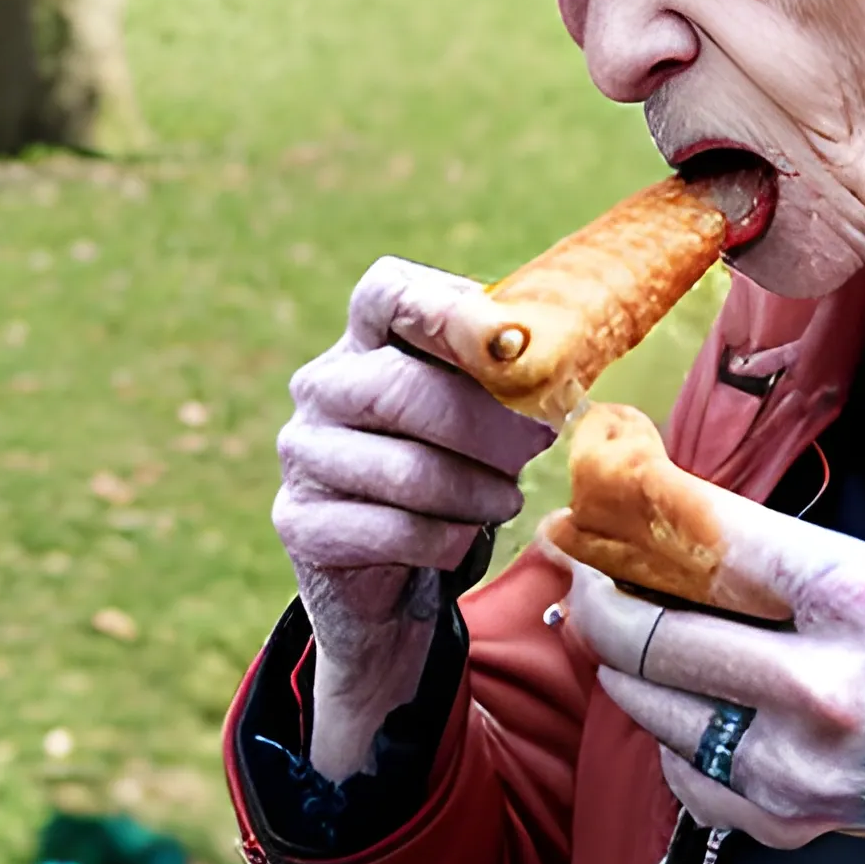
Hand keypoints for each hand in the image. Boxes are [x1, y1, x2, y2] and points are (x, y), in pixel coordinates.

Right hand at [275, 256, 554, 780]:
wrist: (396, 569)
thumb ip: (508, 375)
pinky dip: (445, 538)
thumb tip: (562, 361)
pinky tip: (464, 537)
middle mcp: (325, 385)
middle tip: (538, 441)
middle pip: (402, 386)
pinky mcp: (301, 521)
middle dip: (486, 421)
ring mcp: (304, 453)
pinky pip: (390, 529)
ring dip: (475, 490)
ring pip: (404, 468)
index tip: (510, 339)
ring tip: (506, 499)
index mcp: (368, 337)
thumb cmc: (454, 464)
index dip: (448, 310)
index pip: (388, 294)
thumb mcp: (482, 408)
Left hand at [554, 496, 864, 863]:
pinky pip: (679, 768)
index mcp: (850, 596)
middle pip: (656, 637)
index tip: (588, 528)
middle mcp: (823, 682)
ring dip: (629, 669)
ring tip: (645, 644)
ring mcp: (796, 762)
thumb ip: (758, 555)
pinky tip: (707, 713)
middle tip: (585, 585)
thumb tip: (643, 527)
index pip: (708, 549)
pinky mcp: (780, 821)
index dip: (630, 533)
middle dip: (599, 606)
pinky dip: (675, 736)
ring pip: (652, 706)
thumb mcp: (858, 574)